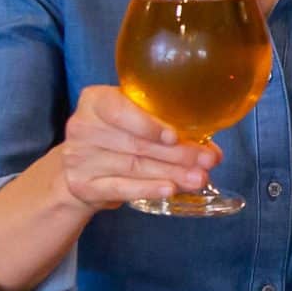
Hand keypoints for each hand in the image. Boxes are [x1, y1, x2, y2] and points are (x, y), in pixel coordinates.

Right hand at [55, 85, 215, 211]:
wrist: (84, 166)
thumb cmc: (120, 135)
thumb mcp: (138, 120)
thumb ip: (169, 127)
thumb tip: (211, 152)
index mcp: (96, 101)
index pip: (119, 110)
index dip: (148, 124)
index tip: (175, 136)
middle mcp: (82, 127)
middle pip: (135, 143)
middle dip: (177, 154)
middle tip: (207, 161)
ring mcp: (79, 158)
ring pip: (133, 166)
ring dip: (170, 174)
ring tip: (199, 178)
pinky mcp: (83, 185)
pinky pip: (120, 188)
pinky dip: (147, 189)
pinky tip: (170, 189)